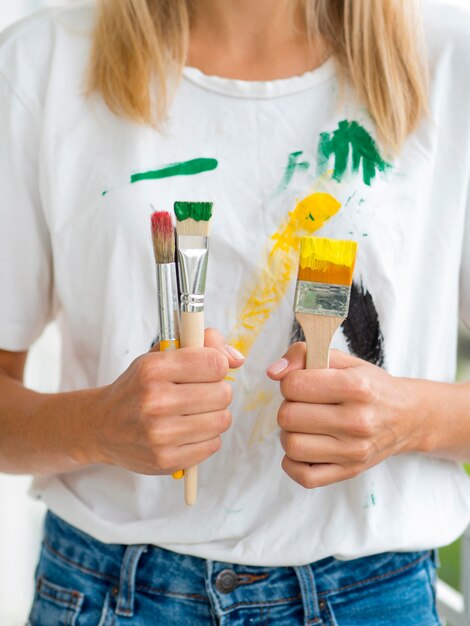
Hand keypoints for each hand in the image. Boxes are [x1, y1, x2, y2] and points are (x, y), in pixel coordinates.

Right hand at [89, 329, 243, 474]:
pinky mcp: (166, 460)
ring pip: (222, 420)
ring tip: (194, 413)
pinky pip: (213, 445)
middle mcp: (155, 401)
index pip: (214, 363)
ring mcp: (160, 434)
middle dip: (217, 391)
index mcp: (153, 369)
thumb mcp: (161, 356)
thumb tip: (238, 359)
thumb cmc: (139, 387)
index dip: (218, 364)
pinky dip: (207, 437)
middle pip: (223, 393)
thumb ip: (202, 345)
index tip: (208, 369)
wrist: (102, 427)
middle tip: (200, 393)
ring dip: (215, 415)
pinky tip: (188, 431)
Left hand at [267, 344, 423, 488]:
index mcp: (355, 386)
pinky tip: (306, 446)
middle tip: (304, 404)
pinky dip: (294, 462)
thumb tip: (273, 371)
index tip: (302, 383)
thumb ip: (305, 355)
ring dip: (289, 433)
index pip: (293, 385)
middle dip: (288, 406)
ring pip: (291, 446)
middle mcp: (357, 421)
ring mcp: (354, 451)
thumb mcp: (344, 360)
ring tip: (305, 425)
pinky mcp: (349, 472)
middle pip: (287, 416)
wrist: (409, 416)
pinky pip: (303, 476)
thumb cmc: (370, 386)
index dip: (290, 381)